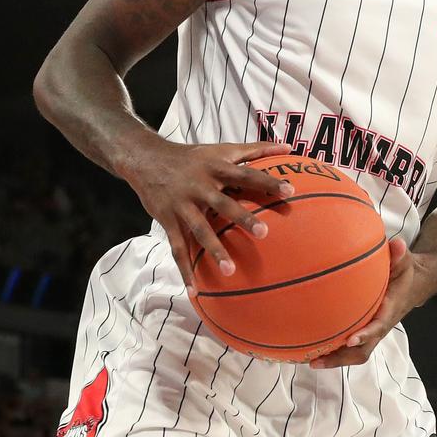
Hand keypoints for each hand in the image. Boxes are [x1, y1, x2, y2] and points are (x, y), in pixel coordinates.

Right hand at [127, 139, 292, 293]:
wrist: (147, 160)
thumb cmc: (192, 157)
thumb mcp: (222, 149)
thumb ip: (256, 150)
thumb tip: (289, 147)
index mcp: (216, 168)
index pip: (246, 174)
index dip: (267, 182)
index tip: (290, 191)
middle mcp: (199, 186)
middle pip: (223, 203)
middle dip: (242, 218)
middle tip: (265, 233)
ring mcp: (182, 205)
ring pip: (199, 230)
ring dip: (214, 250)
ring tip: (230, 270)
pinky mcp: (168, 220)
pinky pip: (177, 248)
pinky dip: (184, 269)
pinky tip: (194, 290)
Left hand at [310, 239, 428, 367]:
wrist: (413, 285)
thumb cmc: (405, 274)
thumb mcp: (405, 261)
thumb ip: (399, 254)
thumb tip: (396, 244)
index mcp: (389, 310)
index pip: (378, 326)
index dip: (366, 334)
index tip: (351, 339)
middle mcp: (380, 326)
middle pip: (363, 351)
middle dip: (341, 358)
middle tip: (318, 360)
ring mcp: (373, 331)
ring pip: (355, 353)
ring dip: (335, 359)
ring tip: (310, 360)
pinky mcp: (365, 330)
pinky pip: (350, 346)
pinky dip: (335, 350)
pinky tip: (313, 347)